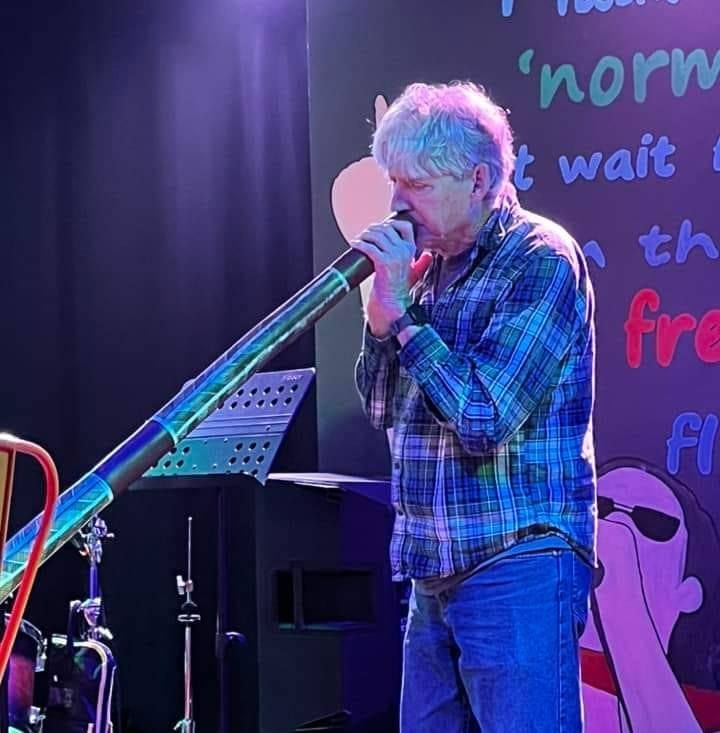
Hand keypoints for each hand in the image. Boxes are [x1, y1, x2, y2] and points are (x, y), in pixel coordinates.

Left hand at [350, 218, 432, 336]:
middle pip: (387, 228)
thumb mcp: (414, 274)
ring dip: (365, 235)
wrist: (393, 306)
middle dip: (373, 229)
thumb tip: (427, 256)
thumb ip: (421, 264)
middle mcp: (405, 250)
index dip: (390, 223)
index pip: (404, 226)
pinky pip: (369, 247)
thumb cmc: (399, 291)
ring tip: (360, 239)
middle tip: (366, 234)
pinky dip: (360, 244)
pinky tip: (355, 245)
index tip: (381, 227)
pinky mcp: (383, 263)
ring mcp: (394, 256)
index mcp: (411, 250)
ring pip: (377, 235)